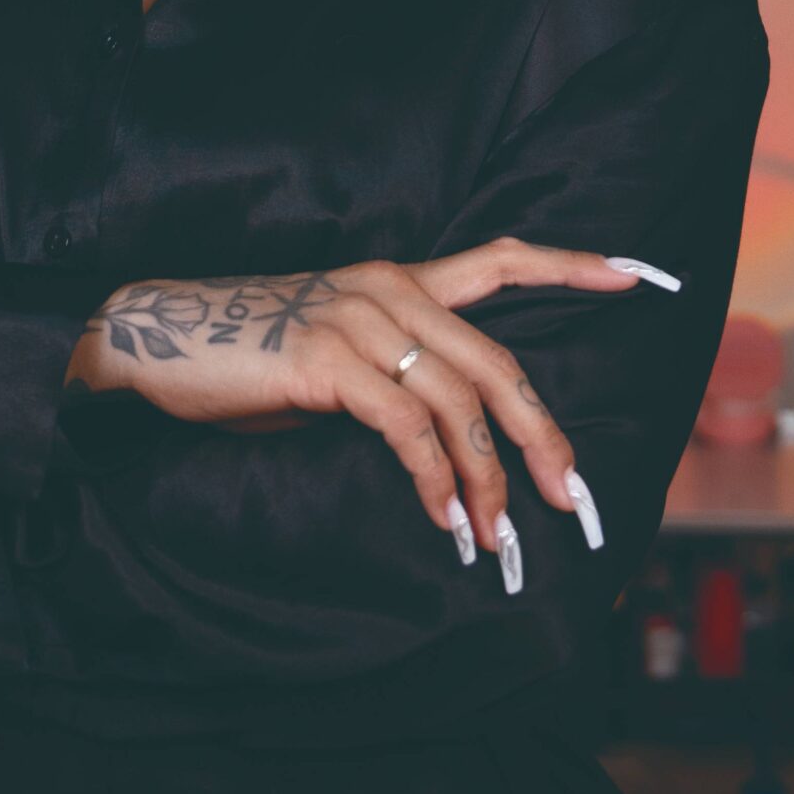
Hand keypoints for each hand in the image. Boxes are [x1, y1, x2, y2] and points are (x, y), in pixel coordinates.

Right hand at [69, 240, 664, 553]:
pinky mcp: (328, 361)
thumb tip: (452, 437)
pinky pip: (406, 427)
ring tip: (495, 532)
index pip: (499, 260)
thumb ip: (396, 375)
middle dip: (540, 435)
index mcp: (397, 279)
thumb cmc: (247, 358)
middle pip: (495, 362)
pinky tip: (441, 516)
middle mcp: (388, 289)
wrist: (158, 342)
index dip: (568, 265)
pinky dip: (434, 479)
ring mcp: (359, 320)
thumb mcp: (336, 357)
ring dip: (486, 477)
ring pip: (458, 402)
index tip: (635, 275)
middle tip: (567, 495)